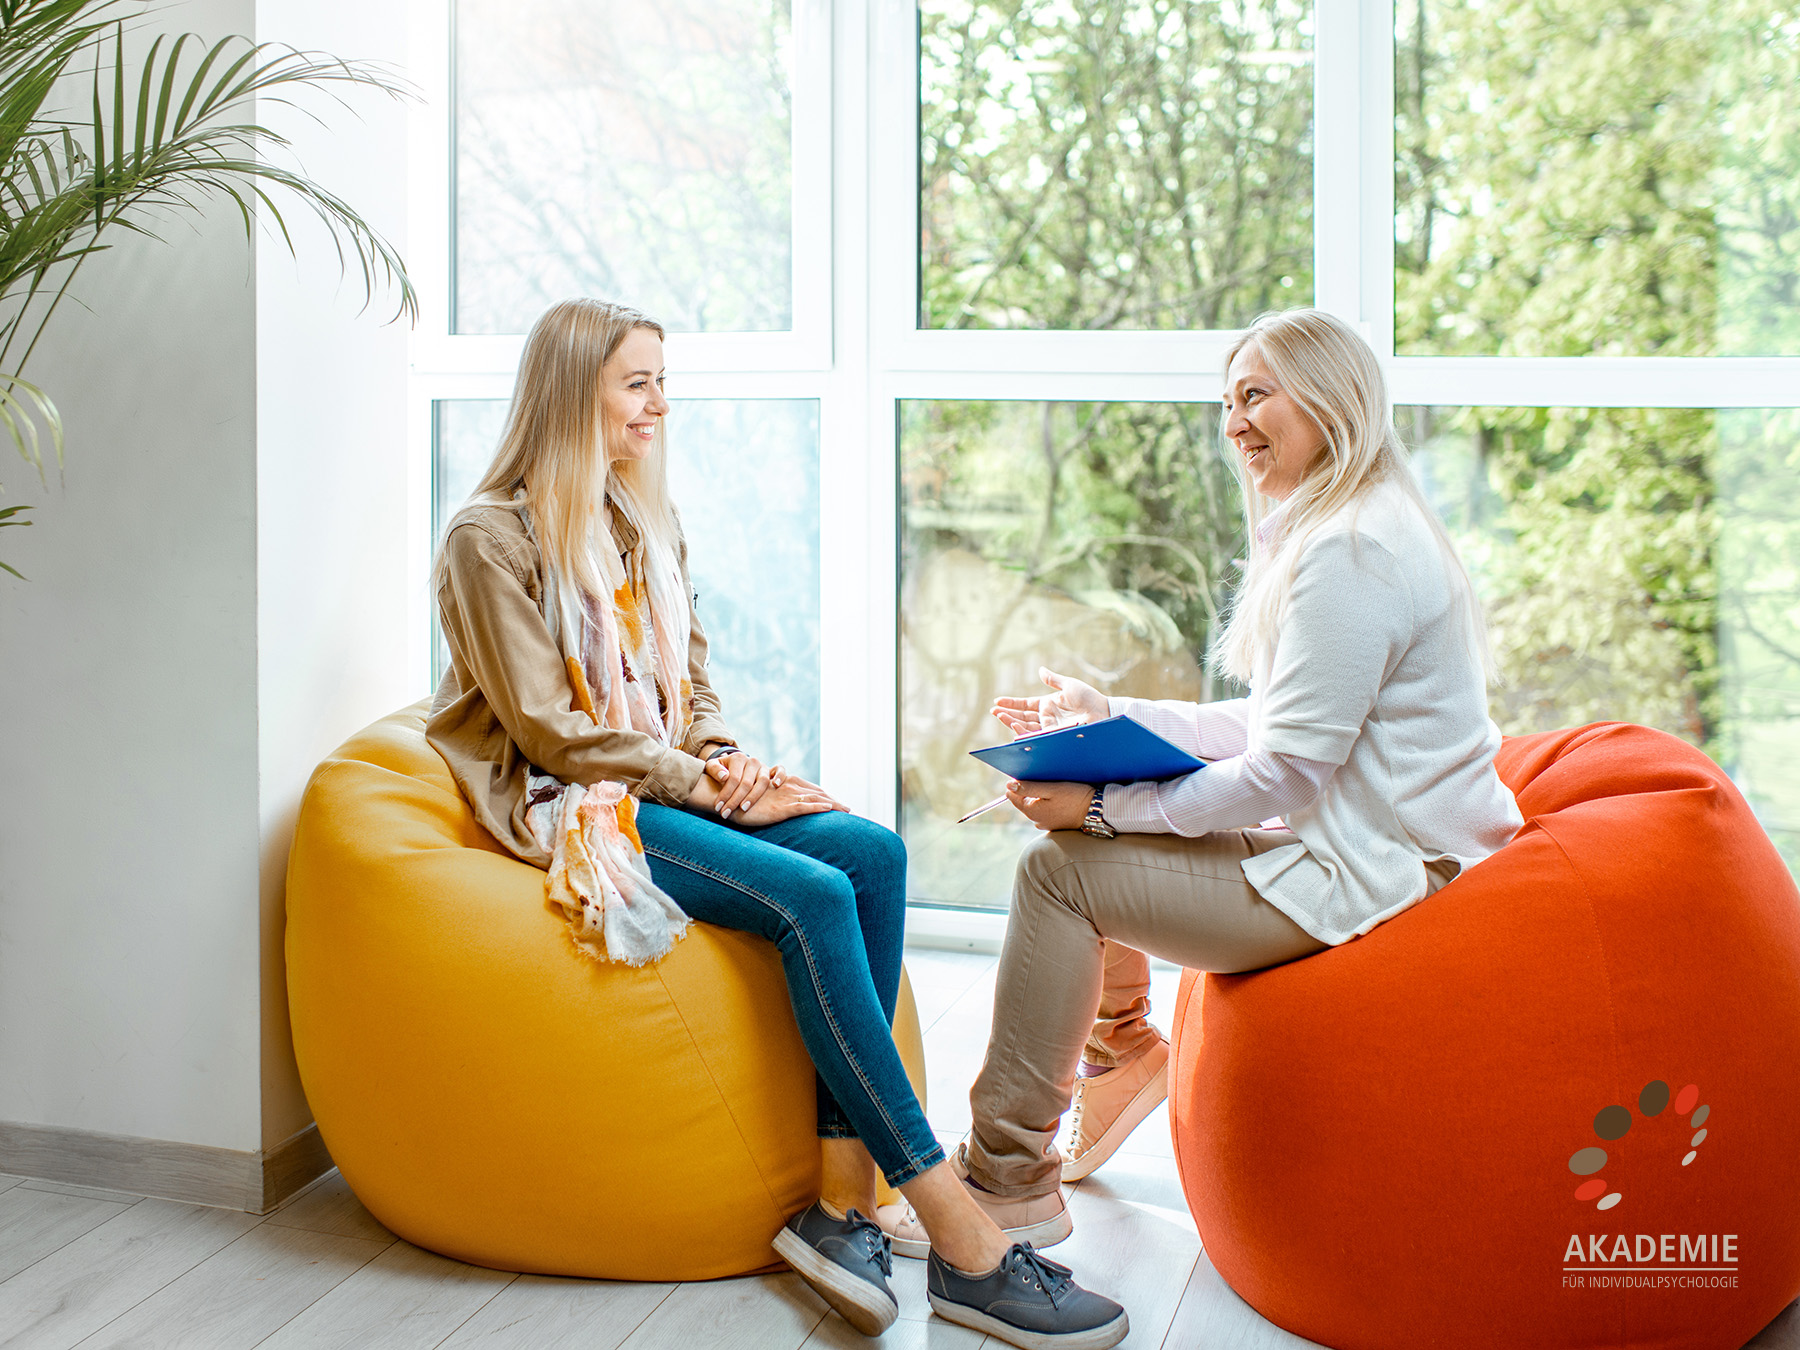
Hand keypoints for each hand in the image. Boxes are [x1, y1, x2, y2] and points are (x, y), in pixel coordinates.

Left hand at [705, 751, 775, 819]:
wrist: (731, 766)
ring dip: (753, 797)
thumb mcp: (712, 767)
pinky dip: (780, 776)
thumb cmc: (720, 770)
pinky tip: (775, 785)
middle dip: (735, 800)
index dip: (725, 794)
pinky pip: (780, 770)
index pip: (733, 779)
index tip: (718, 808)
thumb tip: (724, 776)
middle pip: (746, 783)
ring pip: (762, 781)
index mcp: (738, 758)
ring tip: (743, 808)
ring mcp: (763, 765)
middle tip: (726, 813)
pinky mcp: (771, 770)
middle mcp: (752, 760)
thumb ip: (714, 770)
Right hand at [730, 775, 850, 827]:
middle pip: (818, 794)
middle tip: (848, 809)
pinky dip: (817, 807)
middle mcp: (790, 788)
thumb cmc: (745, 801)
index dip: (826, 797)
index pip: (812, 791)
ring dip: (832, 804)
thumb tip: (787, 808)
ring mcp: (786, 797)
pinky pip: (803, 807)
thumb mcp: (765, 801)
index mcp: (787, 785)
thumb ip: (777, 801)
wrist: (730, 799)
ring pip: (815, 799)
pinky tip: (828, 809)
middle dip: (834, 801)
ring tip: (846, 810)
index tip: (839, 805)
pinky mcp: (781, 808)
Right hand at [991, 667, 1108, 737]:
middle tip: (993, 711)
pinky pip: (1035, 735)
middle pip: (1022, 716)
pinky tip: (1014, 726)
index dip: (1011, 703)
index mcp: (1048, 704)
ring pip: (1026, 726)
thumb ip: (1053, 679)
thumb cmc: (1089, 698)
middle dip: (1007, 714)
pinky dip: (1024, 732)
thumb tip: (1040, 670)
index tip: (997, 701)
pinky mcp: (1053, 735)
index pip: (1025, 704)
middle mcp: (1047, 717)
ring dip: (1012, 722)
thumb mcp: (1069, 685)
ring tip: (1000, 716)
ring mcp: (1049, 727)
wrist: (1103, 712)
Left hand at [1004, 779, 1091, 831]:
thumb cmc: (1075, 797)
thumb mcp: (1051, 789)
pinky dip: (1048, 803)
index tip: (1032, 776)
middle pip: (1023, 801)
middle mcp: (1036, 820)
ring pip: (1034, 805)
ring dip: (1039, 796)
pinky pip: (1045, 810)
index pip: (1012, 796)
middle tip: (1046, 780)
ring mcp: (1046, 824)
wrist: (1096, 810)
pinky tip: (1059, 798)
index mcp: (1032, 811)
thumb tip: (1008, 786)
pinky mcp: (1055, 824)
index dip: (1018, 783)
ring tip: (1053, 788)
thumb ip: (1028, 788)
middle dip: (1030, 789)